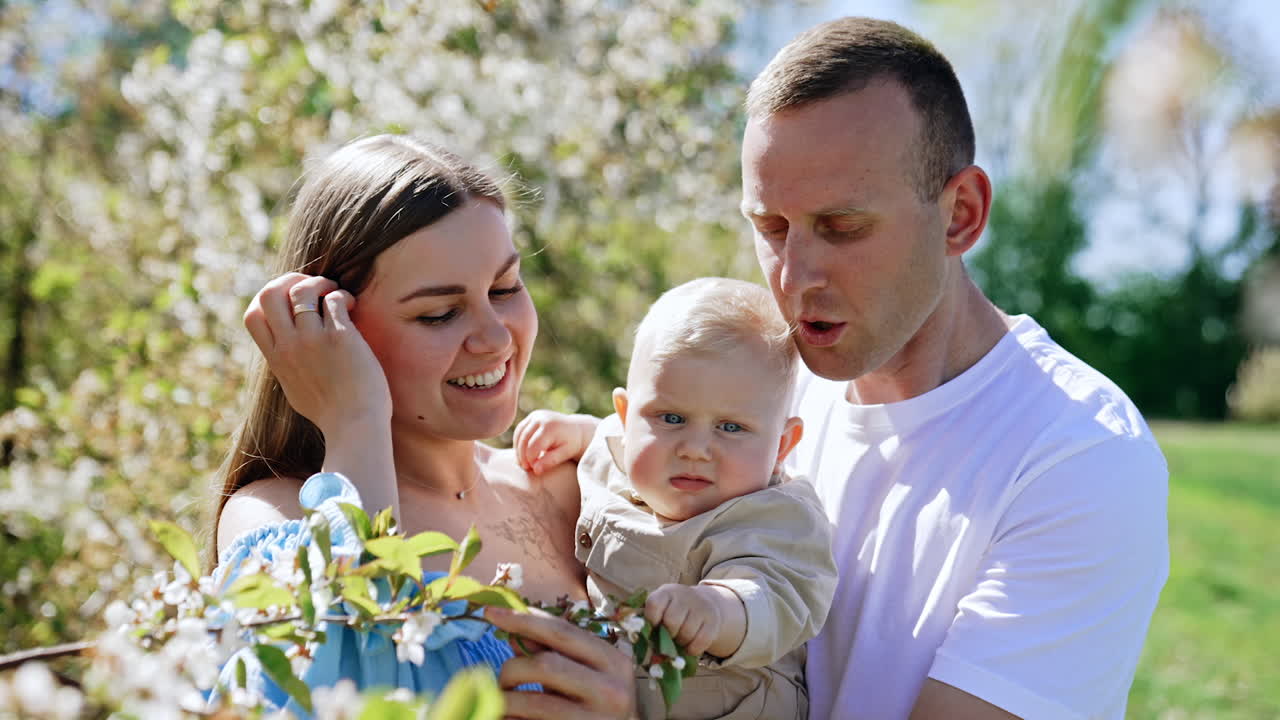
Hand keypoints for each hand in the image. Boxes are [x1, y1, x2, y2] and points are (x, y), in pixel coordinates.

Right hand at [242, 273, 390, 433]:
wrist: (355, 427)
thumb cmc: (332, 413)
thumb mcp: (295, 389)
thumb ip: (287, 366)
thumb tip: (285, 352)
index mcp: (277, 359)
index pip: (252, 315)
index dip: (268, 298)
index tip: (289, 299)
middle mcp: (289, 347)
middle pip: (269, 294)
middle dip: (290, 280)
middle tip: (313, 286)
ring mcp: (313, 341)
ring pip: (303, 290)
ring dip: (321, 283)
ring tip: (335, 292)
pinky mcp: (340, 338)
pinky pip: (335, 300)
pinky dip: (343, 296)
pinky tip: (352, 306)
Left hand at [486, 606, 635, 718]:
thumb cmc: (598, 705)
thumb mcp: (583, 674)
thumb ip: (552, 651)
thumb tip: (513, 631)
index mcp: (613, 662)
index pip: (562, 631)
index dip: (523, 619)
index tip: (492, 611)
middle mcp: (611, 690)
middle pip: (544, 665)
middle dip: (512, 668)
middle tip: (503, 680)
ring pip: (532, 701)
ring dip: (506, 700)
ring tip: (504, 703)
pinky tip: (513, 718)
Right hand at [514, 411, 598, 474]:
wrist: (575, 429)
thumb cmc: (571, 444)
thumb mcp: (565, 454)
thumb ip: (551, 461)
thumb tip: (536, 470)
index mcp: (550, 427)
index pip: (534, 446)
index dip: (531, 459)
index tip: (534, 469)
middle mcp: (541, 418)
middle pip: (524, 439)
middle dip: (522, 455)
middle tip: (526, 468)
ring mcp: (535, 415)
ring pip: (519, 434)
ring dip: (518, 449)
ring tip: (523, 462)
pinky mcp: (532, 416)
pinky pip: (520, 430)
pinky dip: (518, 442)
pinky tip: (522, 453)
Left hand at [644, 584, 724, 656]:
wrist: (703, 603)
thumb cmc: (673, 610)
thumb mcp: (661, 607)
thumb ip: (649, 620)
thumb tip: (640, 641)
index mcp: (666, 592)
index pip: (654, 604)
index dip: (651, 620)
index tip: (654, 627)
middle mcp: (684, 595)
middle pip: (671, 621)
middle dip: (668, 634)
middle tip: (668, 636)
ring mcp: (701, 607)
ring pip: (686, 633)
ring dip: (681, 642)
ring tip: (679, 640)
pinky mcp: (713, 621)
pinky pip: (701, 641)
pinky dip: (693, 649)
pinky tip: (689, 647)